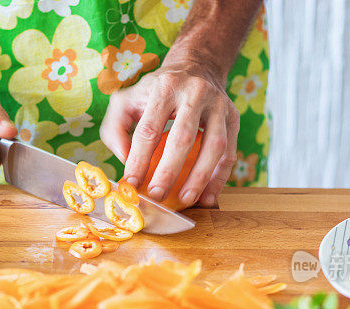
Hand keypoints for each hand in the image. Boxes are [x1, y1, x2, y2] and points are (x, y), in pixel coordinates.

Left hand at [100, 58, 238, 207]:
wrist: (196, 67)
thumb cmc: (156, 91)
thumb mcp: (128, 100)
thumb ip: (116, 128)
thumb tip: (124, 159)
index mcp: (164, 87)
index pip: (149, 129)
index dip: (139, 159)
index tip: (131, 183)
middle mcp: (195, 93)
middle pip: (183, 137)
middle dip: (169, 171)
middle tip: (156, 195)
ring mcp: (219, 105)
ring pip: (214, 146)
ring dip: (200, 177)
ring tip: (186, 200)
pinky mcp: (234, 118)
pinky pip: (229, 152)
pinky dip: (219, 178)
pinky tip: (208, 197)